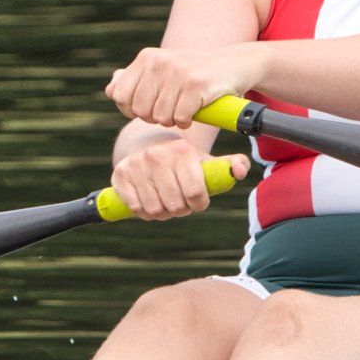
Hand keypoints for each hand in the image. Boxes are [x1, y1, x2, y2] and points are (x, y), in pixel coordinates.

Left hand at [106, 44, 265, 130]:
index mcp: (147, 58)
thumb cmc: (195, 74)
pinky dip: (188, 121)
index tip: (149, 108)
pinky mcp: (197, 84)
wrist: (235, 64)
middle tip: (171, 109)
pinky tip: (196, 110)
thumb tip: (110, 89)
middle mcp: (159, 61)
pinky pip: (180, 118)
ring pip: (160, 117)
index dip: (131, 110)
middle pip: (140, 111)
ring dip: (173, 120)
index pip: (119, 96)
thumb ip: (135, 80)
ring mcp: (178, 71)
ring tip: (184, 108)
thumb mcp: (163, 72)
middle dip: (154, 117)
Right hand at [109, 135, 251, 220]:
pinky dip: (145, 212)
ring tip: (165, 201)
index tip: (197, 201)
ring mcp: (136, 164)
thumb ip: (231, 165)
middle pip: (175, 206)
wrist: (148, 146)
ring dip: (163, 213)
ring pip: (155, 210)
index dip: (198, 204)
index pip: (195, 193)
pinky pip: (136, 209)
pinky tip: (149, 200)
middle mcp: (157, 155)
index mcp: (181, 151)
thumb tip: (239, 171)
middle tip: (180, 202)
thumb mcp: (207, 161)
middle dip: (181, 210)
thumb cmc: (183, 161)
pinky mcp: (120, 175)